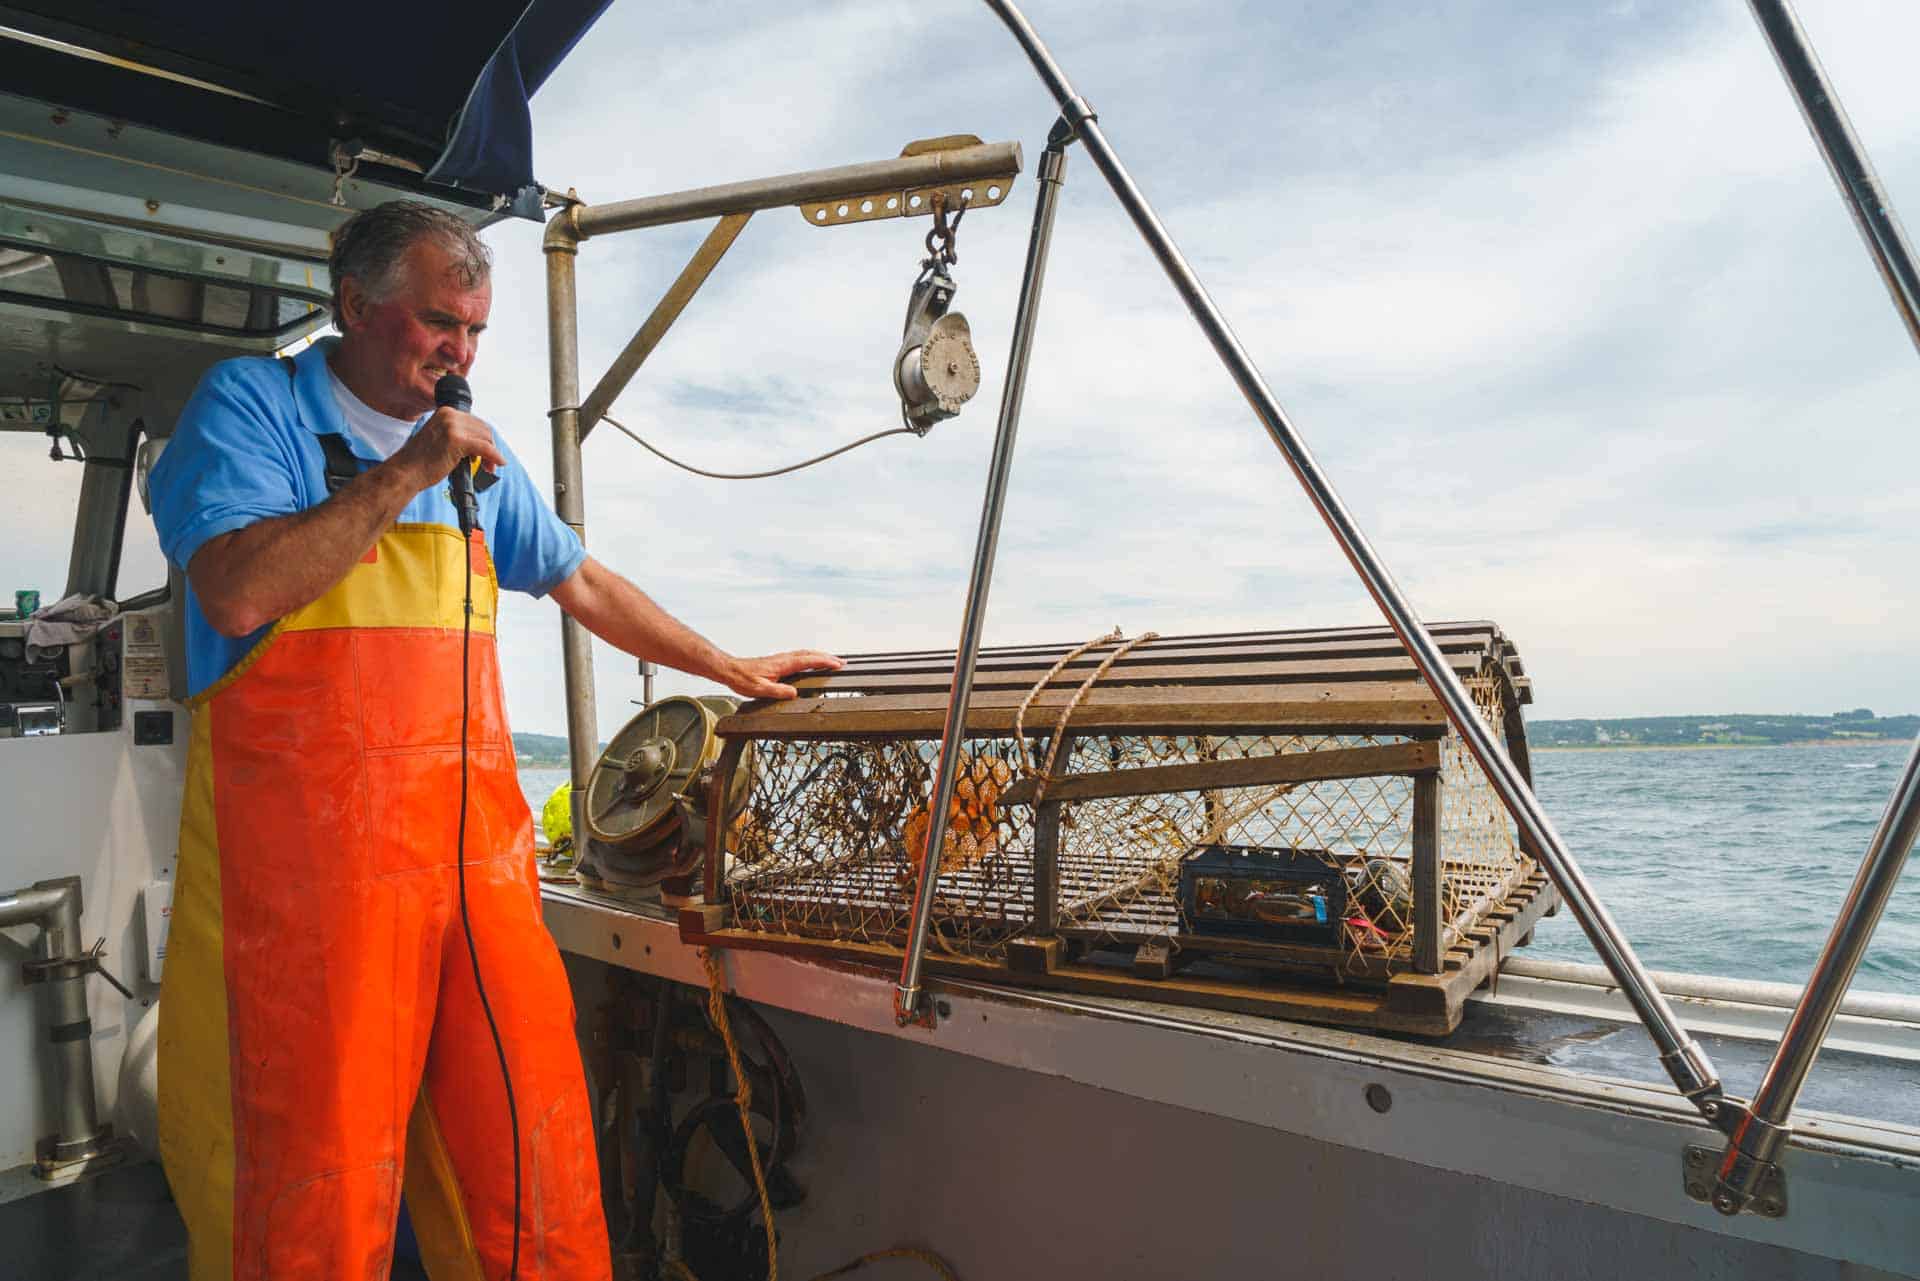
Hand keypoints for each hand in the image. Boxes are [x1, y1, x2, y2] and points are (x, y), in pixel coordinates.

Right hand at [391, 407, 504, 489]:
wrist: (405, 472)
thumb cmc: (421, 461)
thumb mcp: (440, 438)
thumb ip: (458, 434)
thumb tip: (481, 443)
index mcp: (445, 412)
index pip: (475, 422)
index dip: (484, 439)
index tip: (485, 453)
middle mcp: (449, 415)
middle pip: (484, 429)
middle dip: (490, 446)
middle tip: (488, 464)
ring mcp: (452, 427)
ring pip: (486, 438)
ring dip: (491, 454)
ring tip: (487, 467)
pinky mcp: (457, 441)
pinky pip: (485, 448)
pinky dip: (494, 457)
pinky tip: (498, 464)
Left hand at [722, 650, 844, 700]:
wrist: (730, 670)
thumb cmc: (743, 679)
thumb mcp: (760, 690)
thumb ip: (778, 692)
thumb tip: (794, 694)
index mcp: (783, 664)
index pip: (809, 661)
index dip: (825, 662)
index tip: (838, 664)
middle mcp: (783, 659)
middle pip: (810, 654)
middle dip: (827, 657)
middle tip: (842, 662)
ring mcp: (781, 659)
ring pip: (805, 654)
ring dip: (819, 656)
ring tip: (831, 661)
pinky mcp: (777, 661)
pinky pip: (799, 656)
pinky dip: (810, 657)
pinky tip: (810, 663)